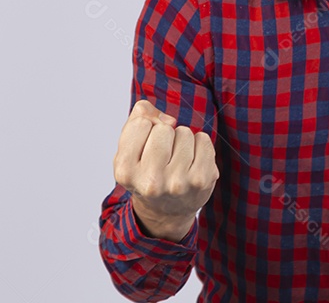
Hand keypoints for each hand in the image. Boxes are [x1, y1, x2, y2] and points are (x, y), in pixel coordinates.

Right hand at [113, 99, 218, 241]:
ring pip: (185, 132)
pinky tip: (191, 161)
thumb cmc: (146, 172)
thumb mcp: (129, 150)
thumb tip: (165, 117)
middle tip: (162, 155)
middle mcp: (151, 182)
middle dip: (164, 134)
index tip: (145, 144)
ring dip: (182, 140)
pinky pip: (203, 139)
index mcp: (125, 172)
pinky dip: (199, 144)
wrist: (167, 211)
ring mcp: (179, 183)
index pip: (141, 123)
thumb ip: (137, 120)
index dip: (145, 127)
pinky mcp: (202, 180)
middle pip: (164, 129)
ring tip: (176, 160)